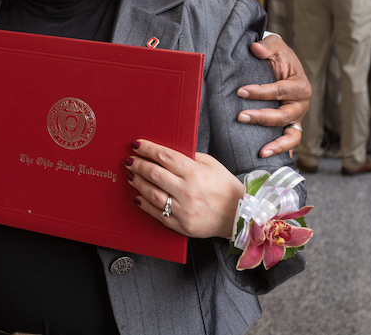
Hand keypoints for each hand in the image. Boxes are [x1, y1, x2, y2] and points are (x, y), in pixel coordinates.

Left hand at [126, 139, 244, 239]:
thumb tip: (166, 153)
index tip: (136, 144)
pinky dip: (145, 204)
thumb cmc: (225, 187)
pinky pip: (158, 214)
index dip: (147, 149)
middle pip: (154, 174)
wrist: (240, 216)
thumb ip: (189, 157)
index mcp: (195, 173)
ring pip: (152, 194)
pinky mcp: (182, 225)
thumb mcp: (212, 165)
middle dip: (138, 165)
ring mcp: (184, 210)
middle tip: (129, 160)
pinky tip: (138, 196)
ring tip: (131, 176)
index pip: (164, 157)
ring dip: (138, 183)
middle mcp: (188, 191)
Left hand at [238, 34, 310, 156]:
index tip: (241, 92)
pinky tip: (268, 160)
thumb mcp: (274, 46)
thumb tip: (255, 49)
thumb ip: (266, 46)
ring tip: (261, 151)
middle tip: (240, 117)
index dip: (261, 92)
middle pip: (284, 116)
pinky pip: (288, 144)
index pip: (280, 91)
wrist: (277, 65)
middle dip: (262, 117)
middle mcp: (300, 105)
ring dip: (276, 144)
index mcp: (300, 85)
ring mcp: (295, 119)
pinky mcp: (288, 128)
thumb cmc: (275, 57)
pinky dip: (281, 152)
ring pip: (292, 136)